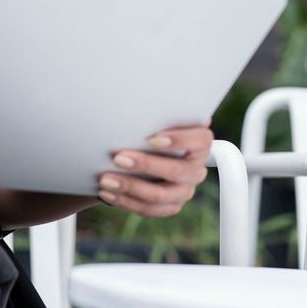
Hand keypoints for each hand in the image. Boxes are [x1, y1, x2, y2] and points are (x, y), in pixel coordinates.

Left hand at [98, 123, 213, 216]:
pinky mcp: (171, 206)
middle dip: (145, 165)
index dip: (178, 140)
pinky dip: (126, 201)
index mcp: (200, 144)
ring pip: (160, 195)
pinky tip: (107, 192)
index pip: (200, 141)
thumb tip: (146, 98)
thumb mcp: (157, 119)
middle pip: (176, 170)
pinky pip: (149, 209)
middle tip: (118, 157)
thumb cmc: (152, 130)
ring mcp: (185, 190)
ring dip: (130, 187)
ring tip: (106, 180)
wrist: (147, 153)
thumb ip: (160, 113)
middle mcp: (196, 169)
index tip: (150, 138)